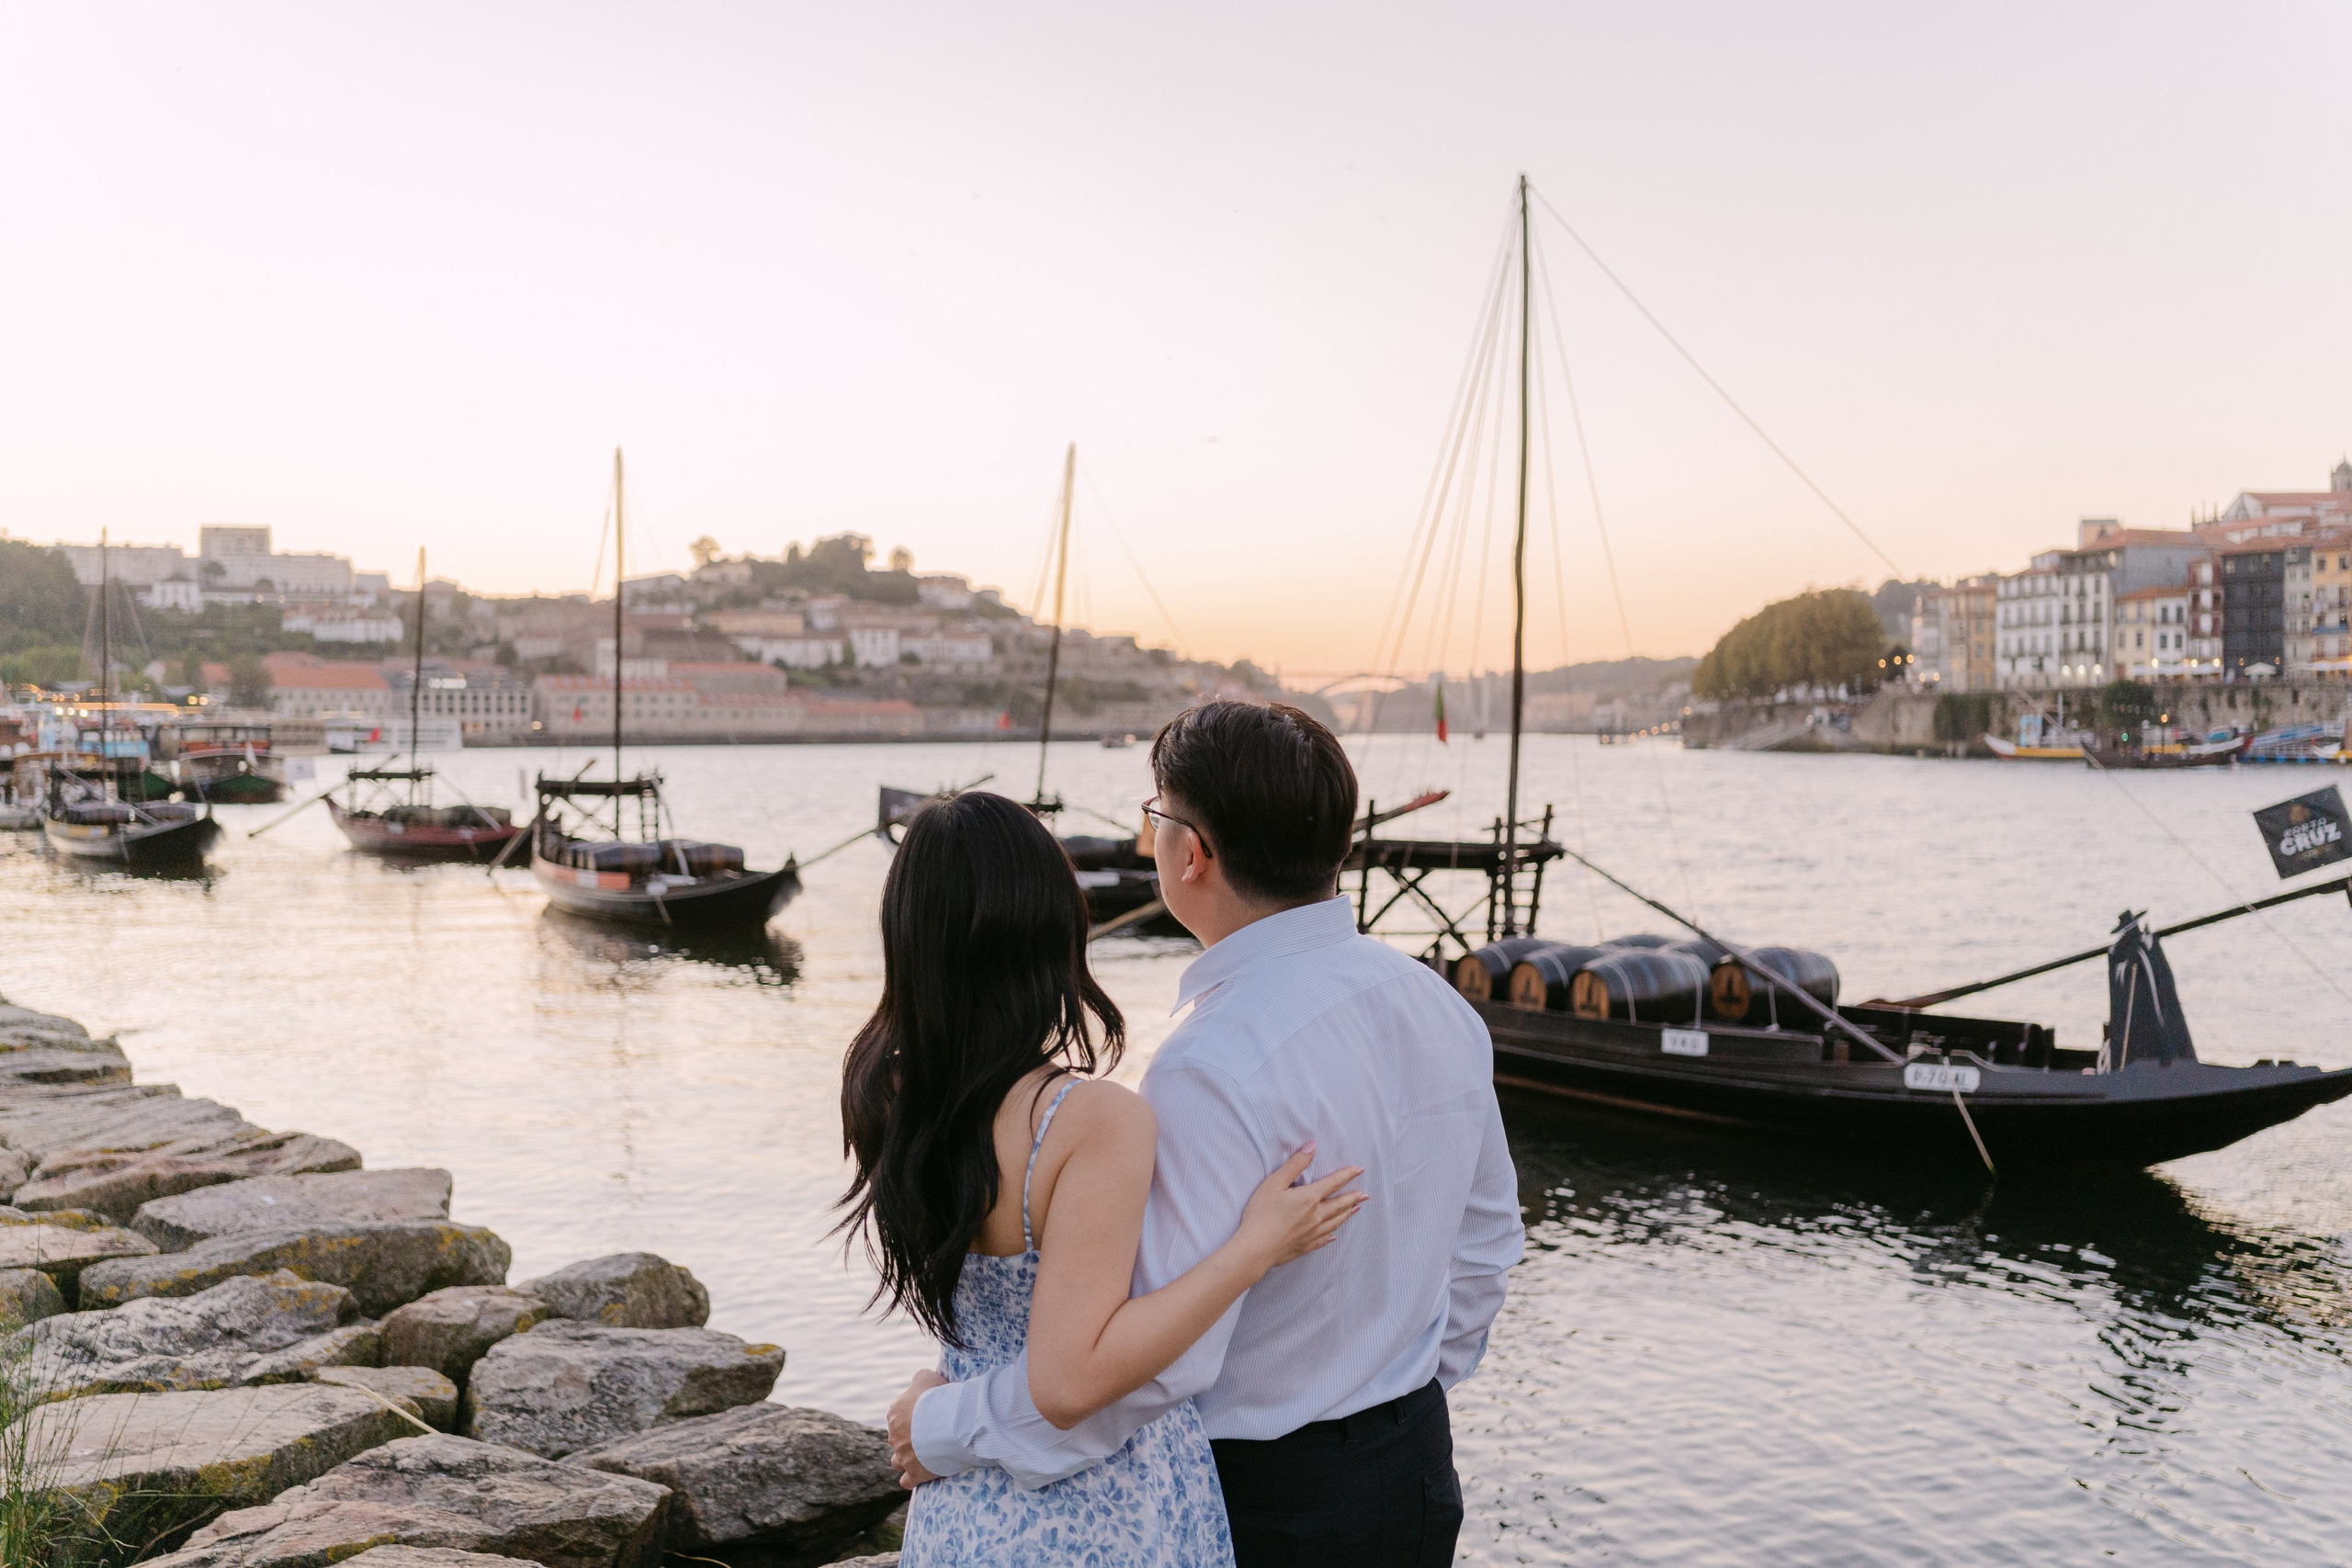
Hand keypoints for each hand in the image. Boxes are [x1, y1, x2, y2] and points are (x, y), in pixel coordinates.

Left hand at [887, 1368, 947, 1487]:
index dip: (914, 1415)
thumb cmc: (938, 1397)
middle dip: (910, 1437)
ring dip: (905, 1459)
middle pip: (898, 1437)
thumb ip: (919, 1378)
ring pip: (897, 1461)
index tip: (930, 1415)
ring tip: (923, 1456)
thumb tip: (918, 1380)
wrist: (947, 1423)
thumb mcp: (927, 1377)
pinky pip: (906, 1481)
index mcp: (895, 1412)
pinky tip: (921, 1475)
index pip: (898, 1414)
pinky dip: (911, 1479)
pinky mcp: (913, 1473)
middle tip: (932, 1434)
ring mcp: (902, 1455)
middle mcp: (894, 1435)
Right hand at [1234, 1143, 1366, 1276]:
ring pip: (1335, 1222)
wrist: (1255, 1249)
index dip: (1347, 1175)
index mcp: (1309, 1198)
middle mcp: (1315, 1216)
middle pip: (1339, 1204)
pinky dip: (1331, 1235)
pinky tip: (1333, 1236)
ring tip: (1356, 1209)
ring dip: (1347, 1214)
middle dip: (1353, 1197)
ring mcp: (1311, 1233)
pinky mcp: (1304, 1247)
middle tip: (1365, 1195)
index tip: (1360, 1170)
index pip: (1333, 1183)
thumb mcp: (1274, 1183)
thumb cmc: (1261, 1214)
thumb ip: (1295, 1164)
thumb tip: (1312, 1146)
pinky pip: (1323, 1240)